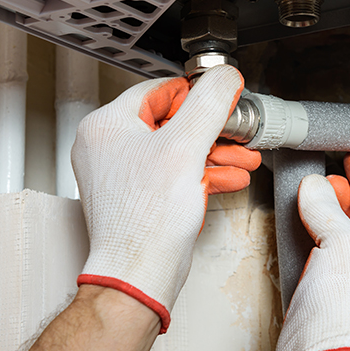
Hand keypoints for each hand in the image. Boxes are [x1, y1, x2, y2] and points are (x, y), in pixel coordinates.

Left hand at [72, 65, 260, 332]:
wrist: (140, 273)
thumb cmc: (147, 221)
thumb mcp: (186, 147)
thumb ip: (209, 104)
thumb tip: (223, 77)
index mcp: (106, 126)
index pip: (159, 91)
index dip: (198, 95)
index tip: (224, 98)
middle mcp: (107, 147)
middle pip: (171, 122)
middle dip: (214, 131)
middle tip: (238, 132)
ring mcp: (120, 174)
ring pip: (176, 150)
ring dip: (214, 153)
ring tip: (243, 157)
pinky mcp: (136, 197)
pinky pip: (172, 174)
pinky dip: (200, 174)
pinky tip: (228, 177)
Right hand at [274, 152, 349, 350]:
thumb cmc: (347, 315)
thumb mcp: (343, 245)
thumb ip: (328, 210)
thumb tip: (315, 188)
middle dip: (347, 193)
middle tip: (332, 172)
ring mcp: (349, 282)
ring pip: (338, 236)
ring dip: (326, 212)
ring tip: (314, 191)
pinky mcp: (323, 294)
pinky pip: (317, 254)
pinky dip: (308, 235)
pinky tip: (299, 224)